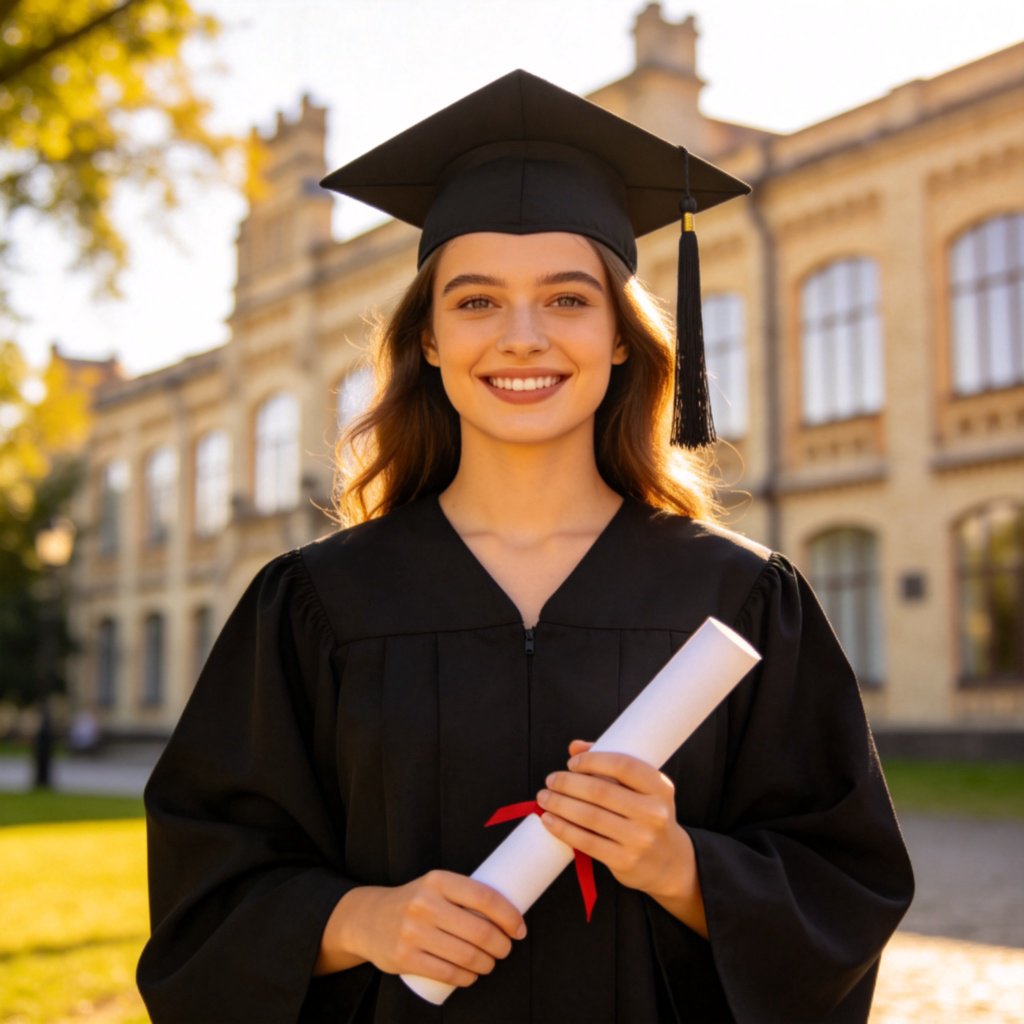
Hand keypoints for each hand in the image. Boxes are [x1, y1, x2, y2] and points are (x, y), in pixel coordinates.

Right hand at [316, 870, 525, 985]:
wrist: (369, 919)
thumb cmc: (415, 901)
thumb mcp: (435, 886)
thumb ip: (464, 895)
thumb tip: (507, 913)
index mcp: (438, 880)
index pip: (484, 897)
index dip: (509, 916)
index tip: (519, 928)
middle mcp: (425, 904)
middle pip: (479, 931)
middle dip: (502, 945)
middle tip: (505, 949)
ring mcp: (413, 932)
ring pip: (466, 956)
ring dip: (487, 964)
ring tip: (490, 963)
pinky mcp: (405, 958)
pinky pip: (447, 973)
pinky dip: (467, 978)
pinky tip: (471, 975)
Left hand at [537, 740, 706, 935]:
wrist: (668, 862)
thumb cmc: (646, 815)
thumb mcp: (640, 788)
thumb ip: (609, 763)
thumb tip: (574, 746)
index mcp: (660, 787)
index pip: (624, 766)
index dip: (593, 760)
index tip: (571, 762)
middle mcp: (653, 813)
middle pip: (601, 792)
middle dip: (568, 783)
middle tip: (550, 780)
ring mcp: (640, 839)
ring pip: (590, 817)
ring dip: (560, 804)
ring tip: (544, 797)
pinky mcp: (625, 861)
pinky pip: (587, 842)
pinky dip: (563, 829)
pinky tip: (549, 820)